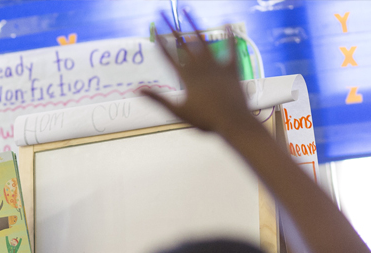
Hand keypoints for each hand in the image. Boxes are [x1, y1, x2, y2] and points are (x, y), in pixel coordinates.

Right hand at [142, 11, 254, 135]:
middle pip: (184, 45)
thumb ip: (158, 99)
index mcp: (187, 78)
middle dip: (173, 29)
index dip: (161, 44)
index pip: (169, 57)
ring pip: (204, 43)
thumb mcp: (178, 112)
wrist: (233, 122)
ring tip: (188, 12)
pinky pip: (231, 49)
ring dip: (195, 26)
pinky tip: (227, 23)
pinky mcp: (232, 69)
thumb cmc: (205, 120)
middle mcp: (201, 68)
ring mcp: (217, 67)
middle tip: (164, 15)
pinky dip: (229, 36)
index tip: (154, 31)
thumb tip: (137, 90)